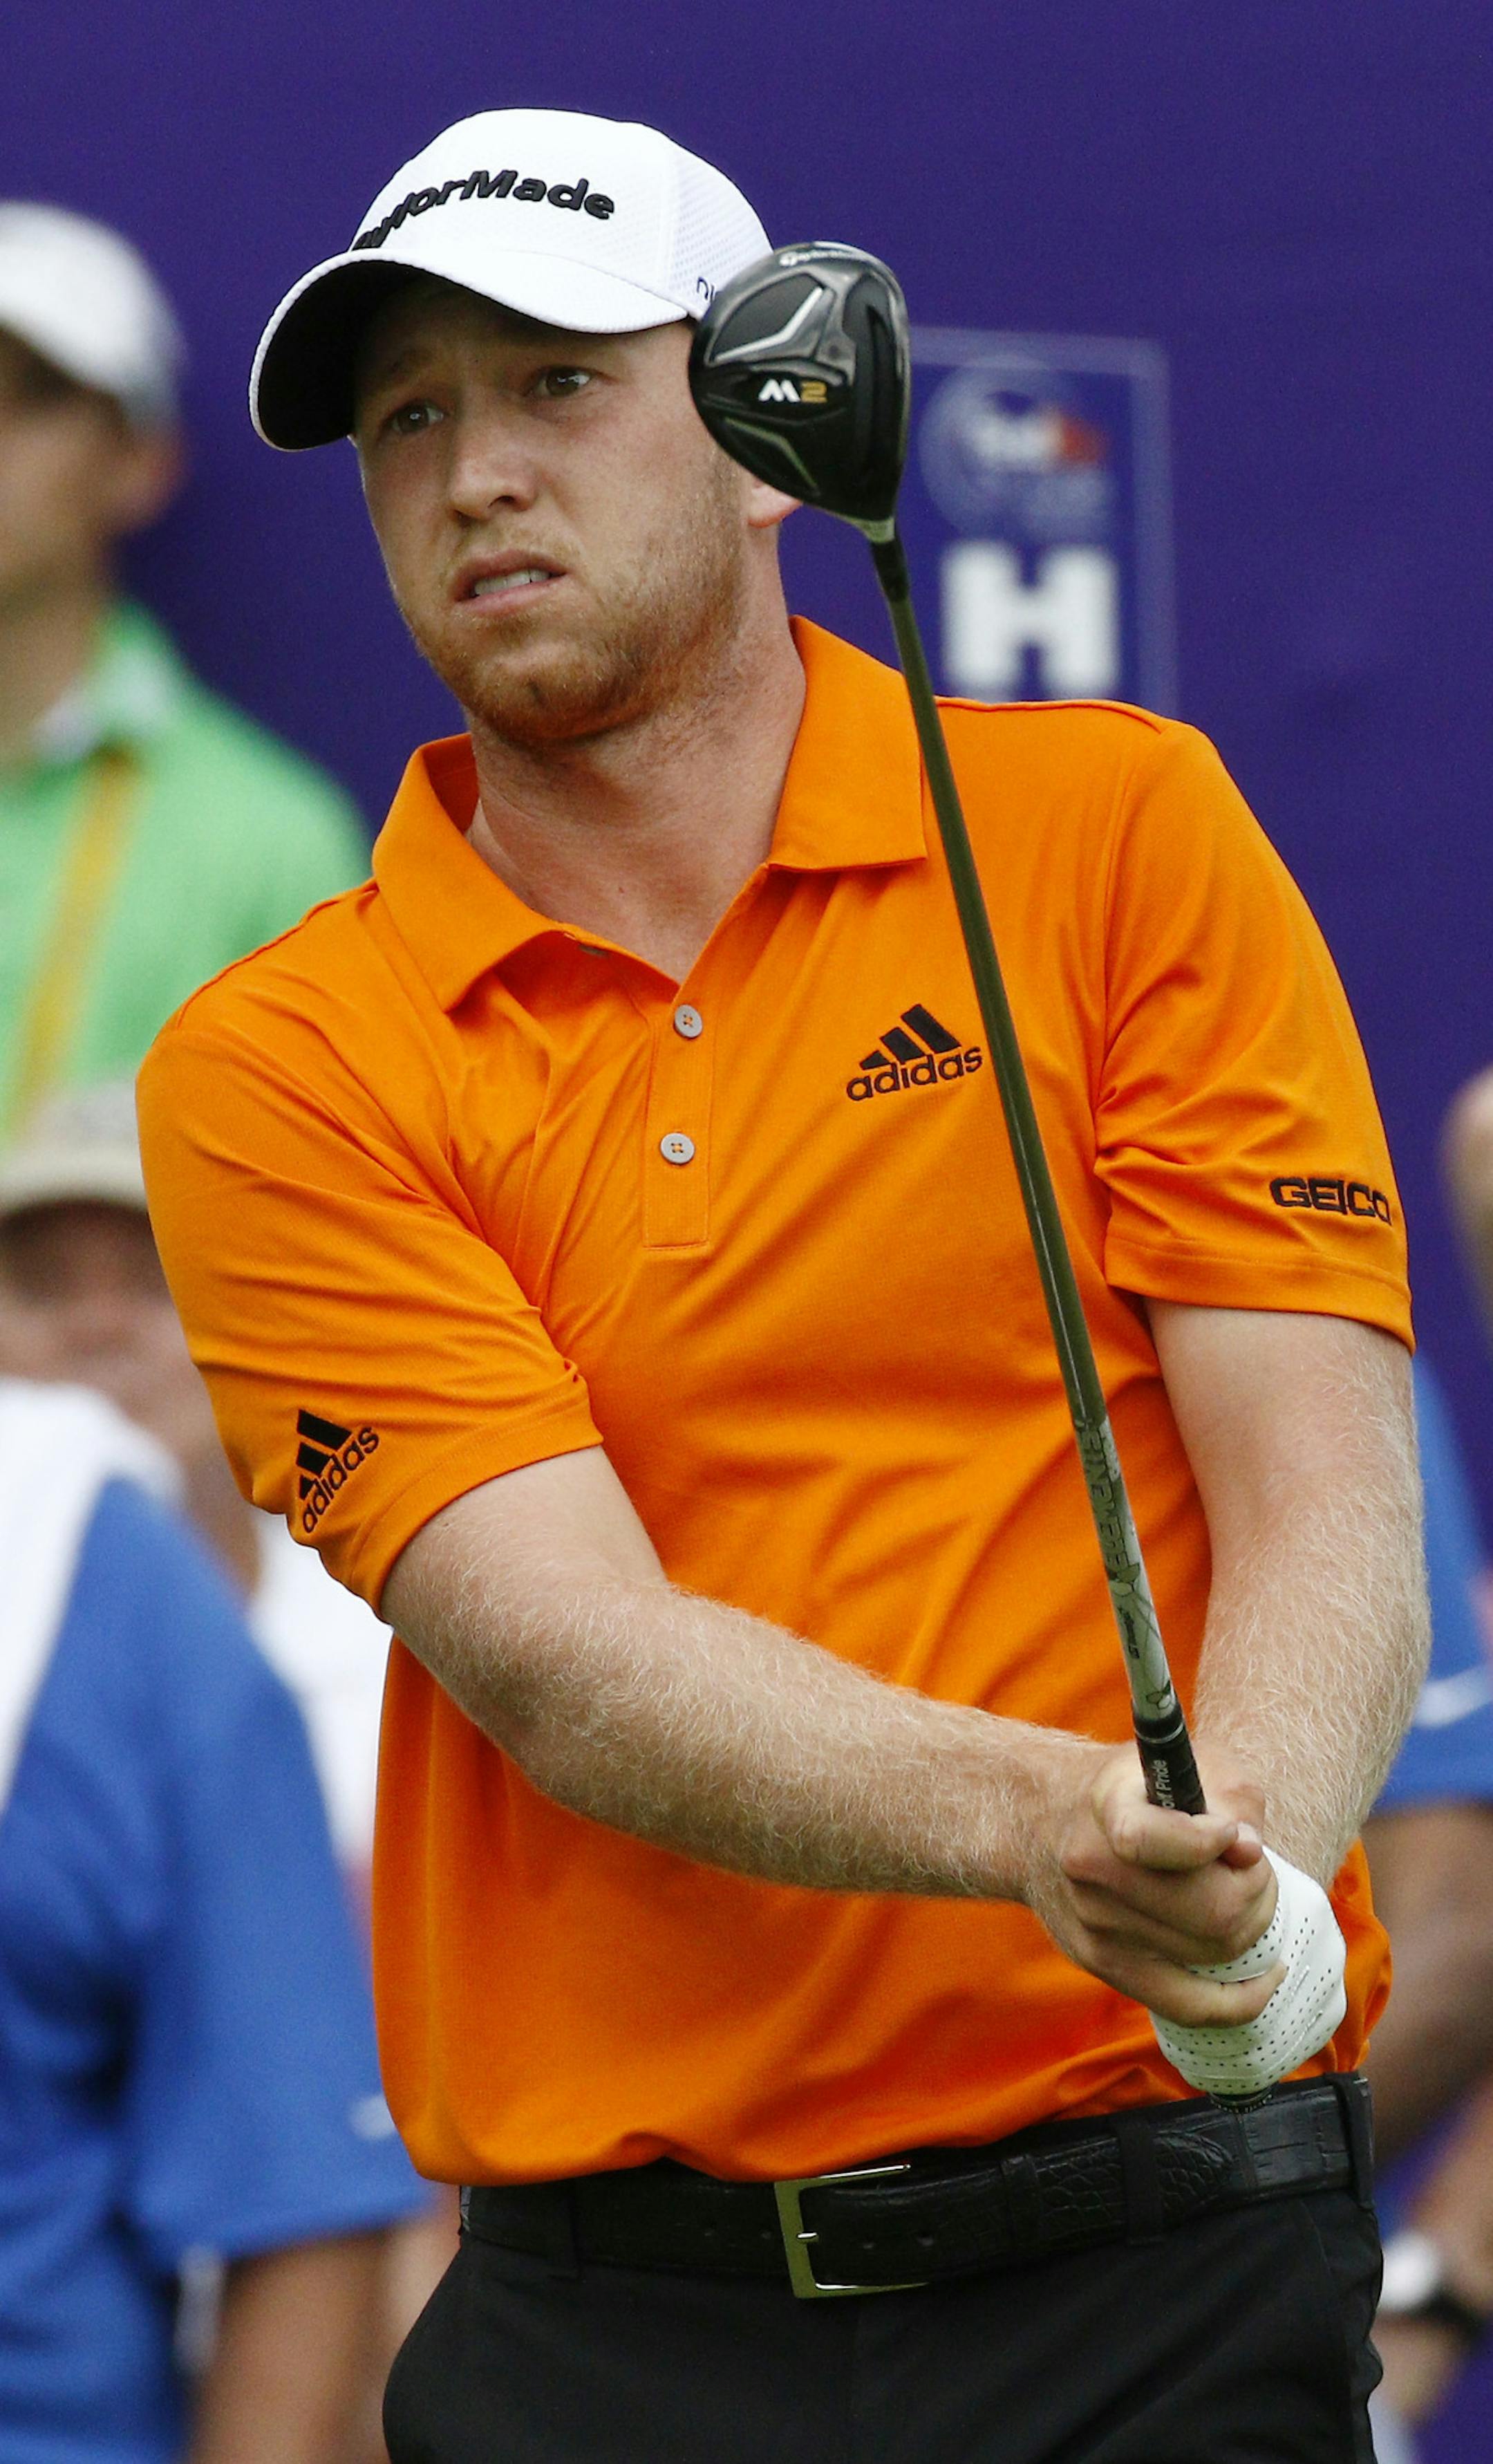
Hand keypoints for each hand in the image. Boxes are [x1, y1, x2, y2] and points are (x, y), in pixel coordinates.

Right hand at [1022, 1742, 1283, 2026]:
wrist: (1041, 1817)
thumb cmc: (1132, 1788)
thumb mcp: (1182, 1765)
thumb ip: (1230, 1797)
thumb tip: (1248, 1854)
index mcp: (1108, 1807)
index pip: (1151, 1841)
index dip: (1210, 1842)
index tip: (1228, 1832)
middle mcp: (1091, 1868)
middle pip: (1211, 1912)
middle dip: (1257, 1892)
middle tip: (1253, 1871)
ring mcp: (1094, 1924)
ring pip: (1211, 1953)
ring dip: (1250, 1927)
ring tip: (1239, 1897)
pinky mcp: (1102, 1963)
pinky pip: (1187, 2006)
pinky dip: (1240, 1999)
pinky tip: (1266, 1979)